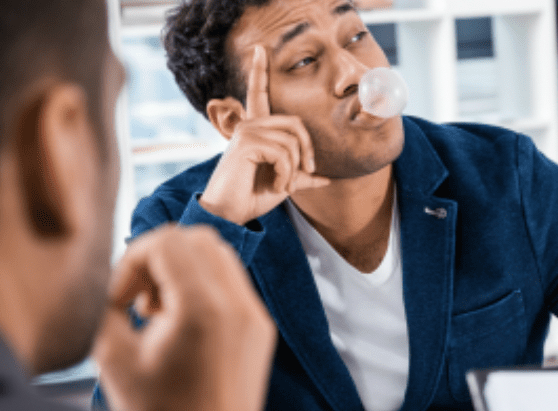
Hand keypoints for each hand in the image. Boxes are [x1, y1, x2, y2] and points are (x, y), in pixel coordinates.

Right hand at [93, 225, 276, 410]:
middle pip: (198, 238)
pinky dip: (203, 287)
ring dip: (183, 270)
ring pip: (220, 255)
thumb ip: (108, 306)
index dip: (134, 261)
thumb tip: (111, 280)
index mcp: (204, 309)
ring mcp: (256, 315)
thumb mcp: (114, 359)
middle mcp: (239, 305)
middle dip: (160, 258)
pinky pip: (233, 282)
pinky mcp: (261, 327)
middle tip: (140, 300)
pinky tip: (182, 326)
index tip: (122, 299)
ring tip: (159, 314)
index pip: (169, 240)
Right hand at [199, 45, 328, 224]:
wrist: (230, 213)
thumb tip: (328, 178)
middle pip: (295, 123)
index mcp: (256, 130)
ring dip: (294, 169)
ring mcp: (246, 131)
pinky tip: (277, 186)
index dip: (259, 72)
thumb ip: (302, 175)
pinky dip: (287, 174)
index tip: (259, 50)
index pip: (257, 95)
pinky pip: (284, 153)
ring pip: (292, 142)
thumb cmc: (252, 197)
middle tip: (308, 172)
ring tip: (283, 185)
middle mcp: (249, 125)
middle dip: (308, 149)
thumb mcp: (285, 183)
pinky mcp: (247, 142)